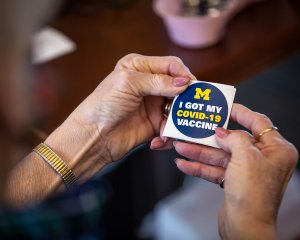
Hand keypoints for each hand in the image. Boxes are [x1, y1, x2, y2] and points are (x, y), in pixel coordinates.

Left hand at [69, 54, 194, 163]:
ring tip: (173, 126)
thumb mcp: (128, 84)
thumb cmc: (103, 105)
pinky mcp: (155, 123)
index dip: (183, 73)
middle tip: (191, 106)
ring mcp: (153, 104)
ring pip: (178, 107)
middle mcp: (149, 84)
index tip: (192, 85)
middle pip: (178, 86)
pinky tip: (161, 138)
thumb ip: (158, 81)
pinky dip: (170, 133)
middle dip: (185, 97)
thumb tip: (184, 82)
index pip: (170, 65)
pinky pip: (172, 126)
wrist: (93, 136)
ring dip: (178, 118)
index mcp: (140, 67)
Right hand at [172, 104, 297, 238]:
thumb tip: (223, 131)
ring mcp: (247, 172)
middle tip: (195, 128)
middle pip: (233, 140)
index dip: (240, 112)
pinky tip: (184, 163)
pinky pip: (215, 169)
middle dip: (210, 137)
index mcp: (276, 150)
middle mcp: (263, 160)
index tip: (224, 107)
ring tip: (181, 145)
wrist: (245, 227)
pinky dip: (200, 167)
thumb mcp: (246, 157)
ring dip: (199, 152)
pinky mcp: (234, 182)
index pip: (258, 122)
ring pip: (220, 155)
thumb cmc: (254, 195)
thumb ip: (234, 138)